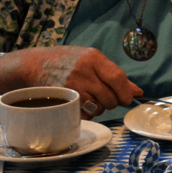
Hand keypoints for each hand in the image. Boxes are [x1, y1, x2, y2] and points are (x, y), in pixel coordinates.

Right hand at [0, 46, 142, 119]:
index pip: (118, 77)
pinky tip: (81, 104)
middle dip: (113, 102)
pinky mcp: (62, 99)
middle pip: (110, 97)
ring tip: (92, 100)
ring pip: (98, 108)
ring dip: (99, 109)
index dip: (126, 92)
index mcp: (94, 58)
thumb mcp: (92, 60)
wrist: (33, 64)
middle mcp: (83, 71)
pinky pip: (84, 114)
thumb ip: (115, 75)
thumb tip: (138, 92)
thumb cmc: (68, 61)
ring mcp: (71, 86)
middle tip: (106, 98)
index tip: (128, 98)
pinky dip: (87, 113)